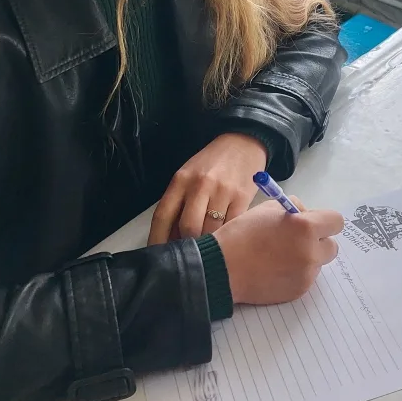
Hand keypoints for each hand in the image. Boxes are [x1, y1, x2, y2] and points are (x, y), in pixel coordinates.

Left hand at [148, 133, 267, 244]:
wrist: (244, 142)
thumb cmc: (211, 164)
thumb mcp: (188, 176)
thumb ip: (178, 204)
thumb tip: (170, 240)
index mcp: (180, 180)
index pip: (163, 216)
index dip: (158, 240)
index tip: (158, 258)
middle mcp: (200, 185)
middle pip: (188, 228)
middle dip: (187, 245)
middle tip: (189, 256)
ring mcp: (222, 192)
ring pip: (211, 231)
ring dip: (208, 245)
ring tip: (209, 250)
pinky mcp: (242, 198)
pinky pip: (231, 227)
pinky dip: (227, 237)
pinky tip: (226, 239)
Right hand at [213, 199, 344, 304]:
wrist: (223, 268)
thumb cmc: (242, 234)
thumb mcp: (268, 208)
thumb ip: (294, 209)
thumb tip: (306, 213)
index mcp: (306, 228)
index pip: (336, 221)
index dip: (324, 220)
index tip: (313, 223)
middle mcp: (311, 252)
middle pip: (332, 246)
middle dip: (319, 242)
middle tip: (297, 240)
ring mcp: (306, 275)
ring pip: (318, 263)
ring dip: (307, 258)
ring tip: (281, 256)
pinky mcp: (298, 291)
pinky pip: (306, 278)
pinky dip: (296, 273)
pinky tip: (275, 270)